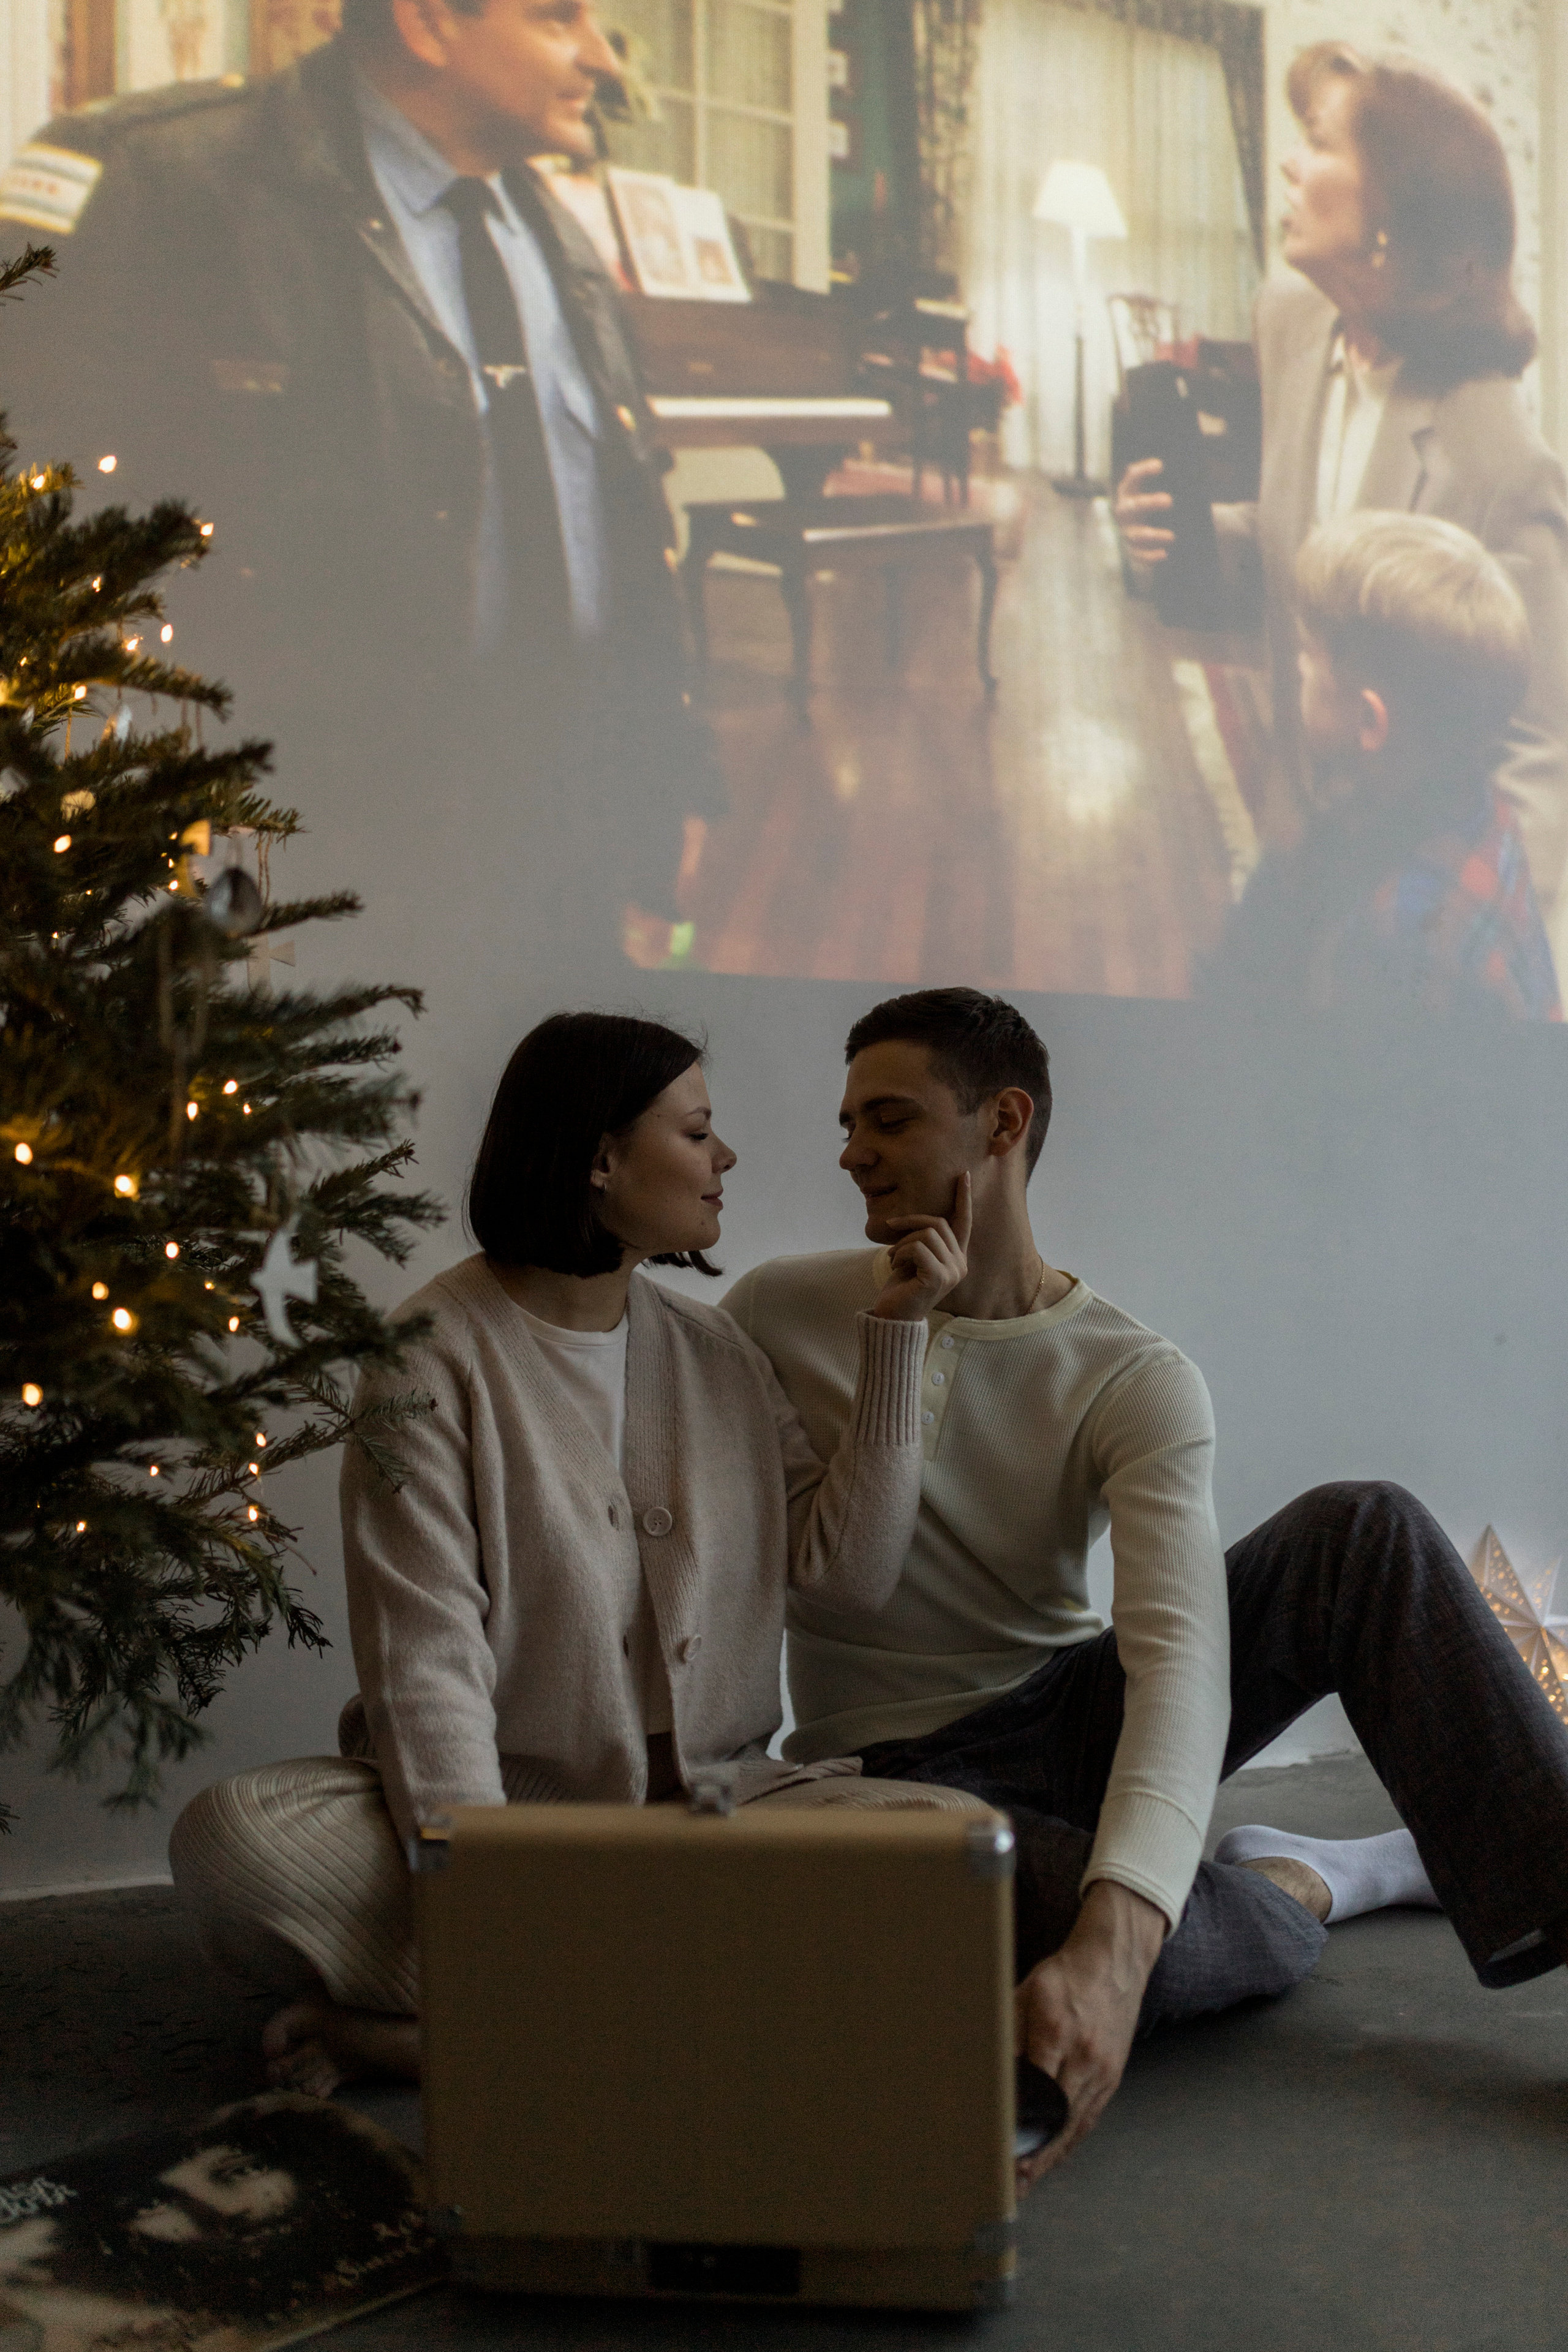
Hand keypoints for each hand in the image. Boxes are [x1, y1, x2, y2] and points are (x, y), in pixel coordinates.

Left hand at [870, 1171, 971, 1321]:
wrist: (894, 1316)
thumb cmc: (901, 1286)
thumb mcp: (913, 1257)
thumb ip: (922, 1239)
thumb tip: (917, 1218)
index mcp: (956, 1257)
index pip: (963, 1222)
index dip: (964, 1198)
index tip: (964, 1175)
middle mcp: (960, 1264)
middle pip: (938, 1223)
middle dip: (910, 1221)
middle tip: (890, 1227)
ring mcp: (952, 1272)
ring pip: (926, 1234)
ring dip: (902, 1242)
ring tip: (893, 1258)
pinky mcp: (939, 1278)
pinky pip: (917, 1248)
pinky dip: (900, 1253)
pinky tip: (895, 1266)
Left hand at [1013, 1879, 1165, 2193]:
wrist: (1113, 1963)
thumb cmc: (1063, 1977)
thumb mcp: (1024, 1995)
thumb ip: (1008, 2034)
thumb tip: (990, 2073)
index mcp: (1057, 2032)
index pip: (1033, 2092)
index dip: (1018, 2125)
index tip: (999, 2150)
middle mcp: (1084, 2057)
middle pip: (1056, 2119)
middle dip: (1033, 2156)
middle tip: (1010, 2185)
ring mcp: (1103, 2071)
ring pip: (1075, 2126)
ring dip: (1050, 2158)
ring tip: (1026, 2182)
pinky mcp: (1112, 2078)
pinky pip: (1089, 2119)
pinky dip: (1069, 2141)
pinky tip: (1054, 2156)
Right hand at [1114, 457, 1173, 564]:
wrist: (1171, 527)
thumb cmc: (1171, 501)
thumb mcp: (1175, 486)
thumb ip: (1183, 476)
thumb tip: (1204, 462)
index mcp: (1132, 491)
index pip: (1132, 478)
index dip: (1142, 471)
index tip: (1160, 465)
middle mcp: (1126, 512)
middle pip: (1131, 507)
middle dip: (1149, 503)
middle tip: (1169, 501)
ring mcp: (1129, 532)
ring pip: (1136, 535)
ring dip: (1153, 535)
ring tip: (1172, 537)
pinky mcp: (1135, 552)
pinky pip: (1140, 556)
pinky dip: (1151, 557)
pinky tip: (1165, 555)